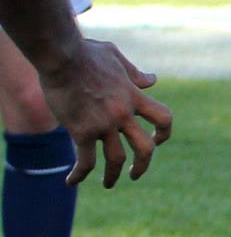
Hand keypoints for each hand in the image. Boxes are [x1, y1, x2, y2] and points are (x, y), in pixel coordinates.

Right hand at [39, 38, 172, 187]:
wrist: (60, 56)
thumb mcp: (116, 57)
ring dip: (113, 176)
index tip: (158, 140)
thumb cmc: (84, 52)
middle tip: (136, 172)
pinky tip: (71, 182)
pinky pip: (84, 160)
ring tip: (110, 183)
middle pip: (145, 147)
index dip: (165, 132)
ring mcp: (103, 124)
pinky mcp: (80, 130)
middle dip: (143, 164)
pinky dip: (79, 174)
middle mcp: (123, 114)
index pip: (163, 118)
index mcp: (134, 96)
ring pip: (116, 159)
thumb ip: (134, 73)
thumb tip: (151, 81)